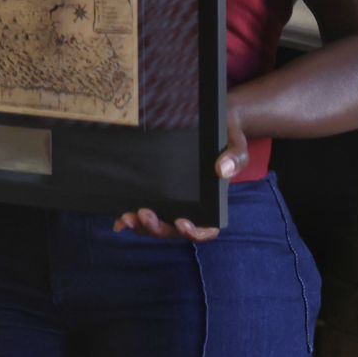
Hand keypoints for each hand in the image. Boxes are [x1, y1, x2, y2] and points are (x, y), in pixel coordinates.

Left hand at [112, 109, 248, 241]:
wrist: (214, 123)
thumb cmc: (226, 137)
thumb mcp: (237, 144)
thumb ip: (236, 158)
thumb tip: (222, 170)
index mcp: (213, 203)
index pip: (207, 229)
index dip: (196, 233)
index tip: (183, 224)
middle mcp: (192, 208)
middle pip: (175, 230)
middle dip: (159, 228)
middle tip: (144, 215)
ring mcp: (173, 203)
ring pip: (158, 225)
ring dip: (142, 226)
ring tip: (127, 218)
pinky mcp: (158, 193)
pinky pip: (146, 211)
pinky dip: (134, 219)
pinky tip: (120, 219)